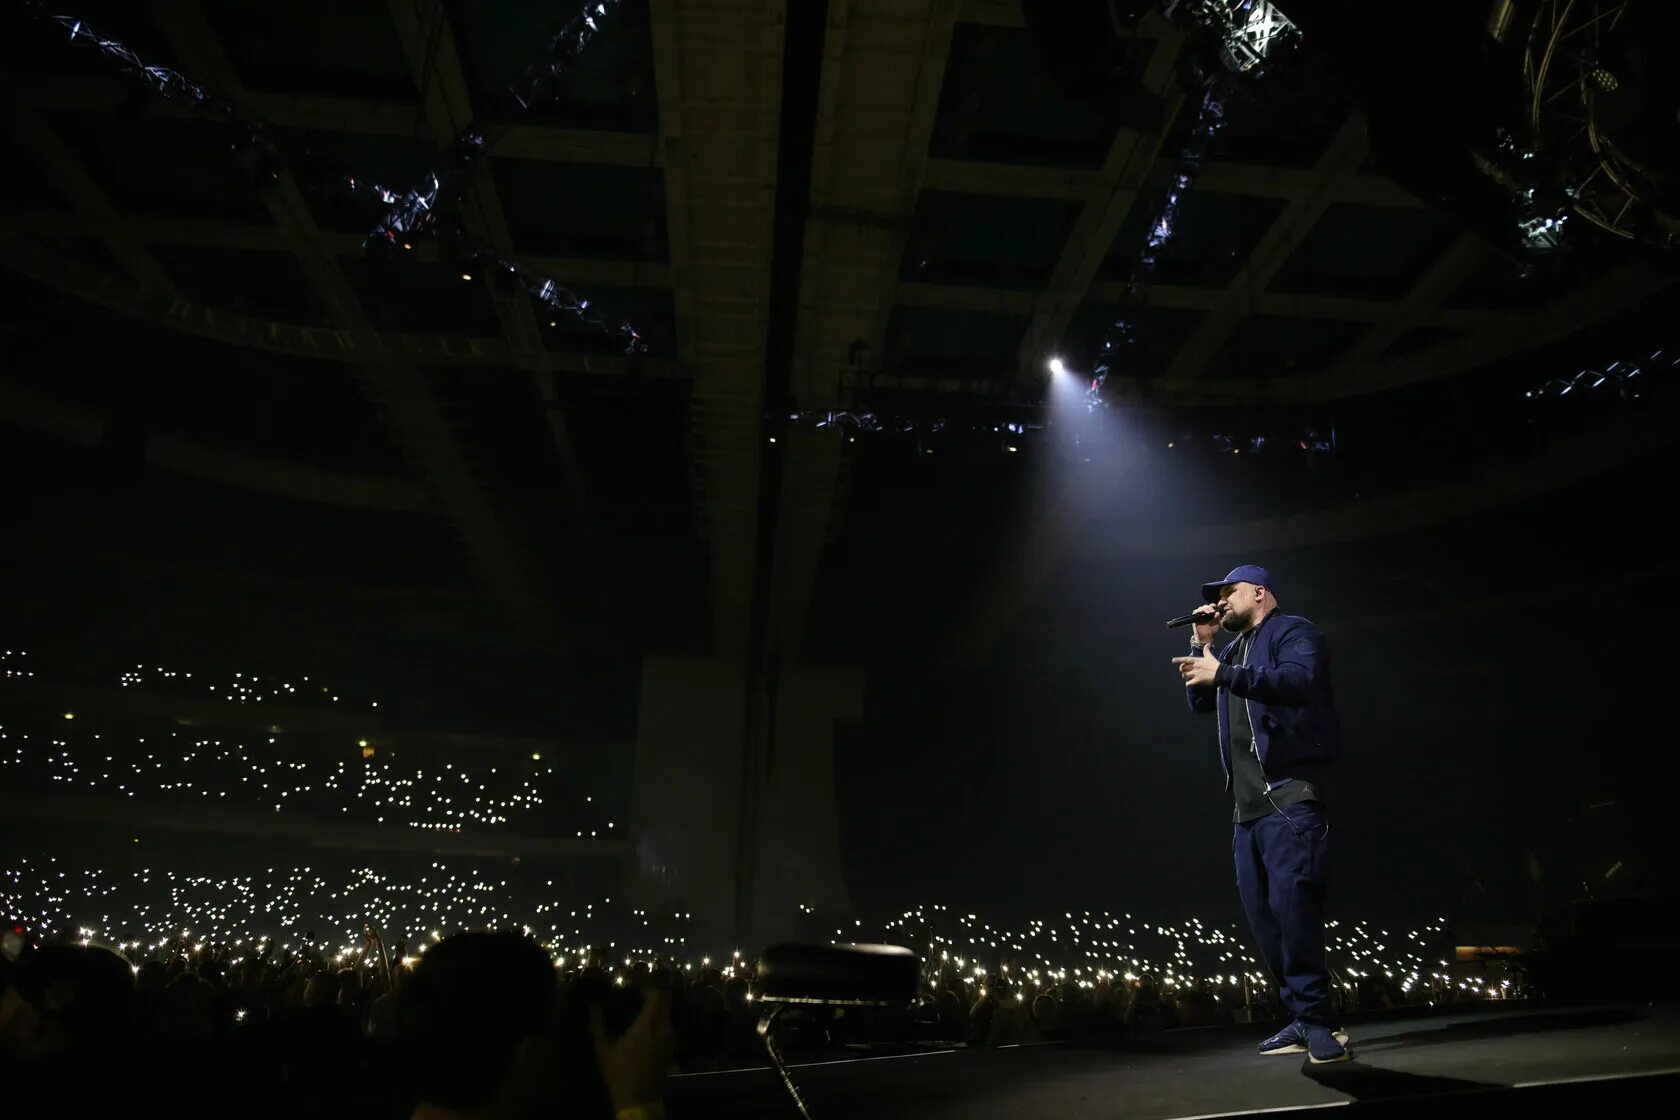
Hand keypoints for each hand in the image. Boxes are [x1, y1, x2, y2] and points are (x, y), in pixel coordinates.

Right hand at [590, 988, 673, 1113]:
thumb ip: (598, 1025)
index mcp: (648, 1025)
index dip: (647, 987)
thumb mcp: (604, 1050)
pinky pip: (667, 1026)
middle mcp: (663, 1028)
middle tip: (638, 994)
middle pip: (665, 1001)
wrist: (639, 1099)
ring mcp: (670, 1039)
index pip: (656, 995)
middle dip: (653, 994)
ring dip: (656, 1008)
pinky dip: (659, 1021)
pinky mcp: (671, 1048)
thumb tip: (593, 1006)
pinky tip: (645, 1027)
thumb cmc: (619, 1073)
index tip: (635, 986)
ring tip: (640, 1009)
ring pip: (667, 1013)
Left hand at [1172, 643, 1219, 688]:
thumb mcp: (1210, 656)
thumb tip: (1208, 644)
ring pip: (1184, 675)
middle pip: (1183, 668)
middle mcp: (1194, 667)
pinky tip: (1189, 683)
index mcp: (1196, 660)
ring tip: (1188, 677)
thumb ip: (1207, 650)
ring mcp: (1195, 674)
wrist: (1220, 673)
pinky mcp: (1197, 680)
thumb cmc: (1215, 664)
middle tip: (1184, 671)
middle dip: (1182, 670)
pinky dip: (1188, 684)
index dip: (1179, 660)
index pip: (1185, 659)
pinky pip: (1188, 683)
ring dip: (1185, 676)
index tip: (1173, 660)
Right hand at [1191, 603, 1222, 645]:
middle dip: (1209, 607)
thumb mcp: (1216, 623)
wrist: (1206, 637)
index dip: (1213, 606)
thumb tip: (1217, 613)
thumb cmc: (1212, 630)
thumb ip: (1217, 618)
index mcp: (1211, 613)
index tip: (1216, 607)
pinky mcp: (1195, 617)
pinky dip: (1198, 611)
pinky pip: (1195, 612)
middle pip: (1206, 606)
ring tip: (1209, 612)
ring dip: (1205, 609)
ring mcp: (1200, 615)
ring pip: (1201, 608)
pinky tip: (1202, 612)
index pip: (1211, 607)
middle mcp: (1205, 613)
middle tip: (1212, 611)